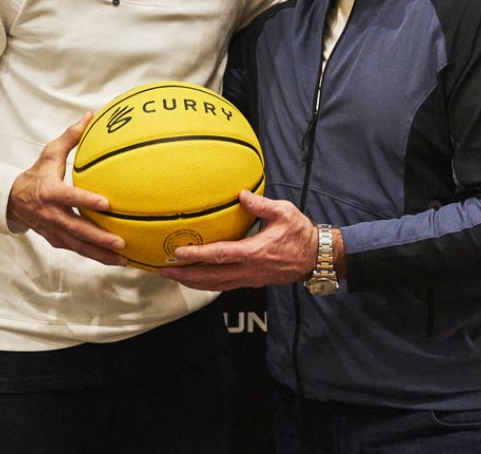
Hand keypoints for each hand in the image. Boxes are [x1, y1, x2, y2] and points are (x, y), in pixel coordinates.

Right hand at [7, 112, 127, 265]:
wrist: (12, 200)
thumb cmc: (37, 174)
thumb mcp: (50, 153)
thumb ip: (71, 136)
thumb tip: (90, 116)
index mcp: (50, 192)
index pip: (70, 197)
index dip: (87, 200)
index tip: (107, 204)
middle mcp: (52, 214)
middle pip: (77, 229)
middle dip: (98, 238)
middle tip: (121, 242)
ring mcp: (54, 231)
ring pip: (79, 246)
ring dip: (101, 254)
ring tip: (124, 259)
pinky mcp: (57, 241)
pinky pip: (78, 250)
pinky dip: (96, 257)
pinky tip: (116, 261)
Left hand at [159, 190, 317, 290]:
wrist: (316, 257)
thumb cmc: (300, 233)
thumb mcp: (283, 212)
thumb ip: (260, 204)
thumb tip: (241, 194)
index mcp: (255, 252)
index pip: (220, 255)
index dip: (198, 254)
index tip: (179, 252)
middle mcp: (250, 269)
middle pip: (211, 277)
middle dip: (186, 275)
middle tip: (164, 270)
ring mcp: (250, 279)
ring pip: (216, 285)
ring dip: (193, 282)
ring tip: (175, 277)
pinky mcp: (252, 282)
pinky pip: (225, 286)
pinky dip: (207, 284)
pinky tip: (197, 279)